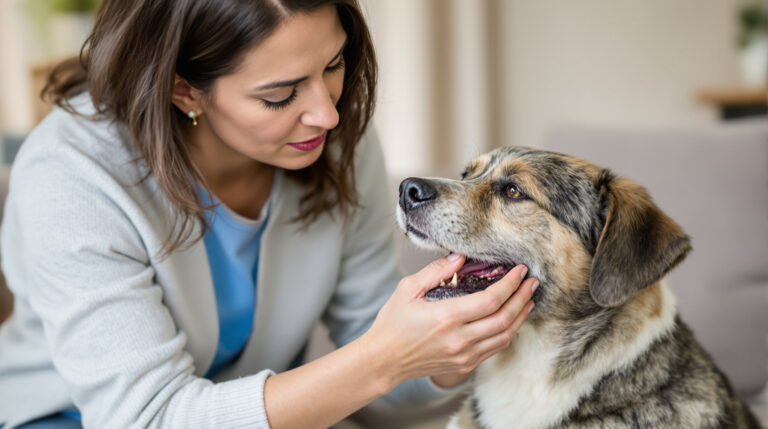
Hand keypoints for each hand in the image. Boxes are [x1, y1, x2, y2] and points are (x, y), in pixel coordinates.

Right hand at [360, 254, 536, 390]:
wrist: (384, 361)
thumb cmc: (392, 324)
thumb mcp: (407, 290)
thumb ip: (435, 271)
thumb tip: (460, 257)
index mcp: (446, 317)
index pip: (491, 300)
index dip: (510, 284)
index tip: (520, 270)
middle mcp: (459, 339)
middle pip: (505, 318)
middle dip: (523, 297)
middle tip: (532, 281)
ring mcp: (464, 355)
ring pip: (505, 336)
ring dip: (521, 316)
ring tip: (528, 299)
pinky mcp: (465, 365)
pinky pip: (495, 348)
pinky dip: (509, 331)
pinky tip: (512, 319)